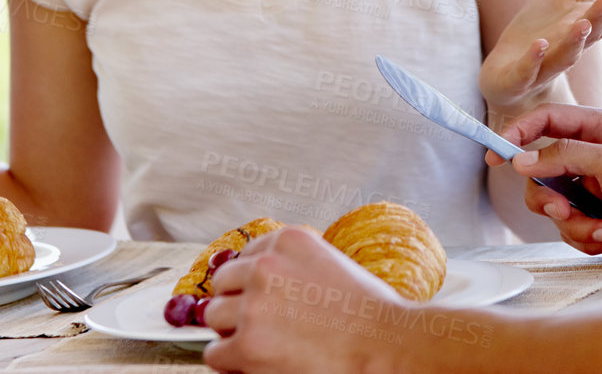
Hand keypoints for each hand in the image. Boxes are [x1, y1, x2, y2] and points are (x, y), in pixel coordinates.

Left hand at [203, 226, 398, 373]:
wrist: (387, 347)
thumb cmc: (369, 314)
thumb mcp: (330, 265)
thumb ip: (293, 266)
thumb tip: (255, 287)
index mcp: (289, 240)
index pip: (245, 256)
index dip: (251, 283)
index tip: (264, 300)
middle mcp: (266, 266)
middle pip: (223, 284)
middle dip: (237, 304)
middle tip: (262, 326)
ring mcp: (254, 305)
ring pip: (214, 316)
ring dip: (232, 332)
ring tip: (261, 346)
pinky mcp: (248, 344)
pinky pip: (216, 353)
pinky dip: (231, 362)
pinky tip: (256, 364)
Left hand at [479, 0, 601, 112]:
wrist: (514, 77)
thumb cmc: (548, 30)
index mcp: (586, 29)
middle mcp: (571, 48)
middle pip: (589, 36)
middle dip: (598, 20)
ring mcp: (545, 65)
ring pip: (563, 56)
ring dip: (573, 42)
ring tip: (581, 25)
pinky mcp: (517, 78)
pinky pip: (526, 71)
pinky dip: (533, 61)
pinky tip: (538, 46)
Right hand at [489, 104, 601, 271]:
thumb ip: (566, 156)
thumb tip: (523, 160)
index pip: (550, 120)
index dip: (519, 132)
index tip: (496, 152)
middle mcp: (599, 155)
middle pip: (544, 169)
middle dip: (550, 197)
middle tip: (561, 210)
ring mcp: (598, 188)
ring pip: (554, 205)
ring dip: (574, 222)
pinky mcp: (599, 217)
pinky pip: (570, 227)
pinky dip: (587, 236)